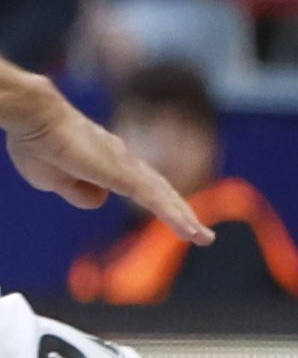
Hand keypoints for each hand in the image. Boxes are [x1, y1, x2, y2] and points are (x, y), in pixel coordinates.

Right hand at [1, 67, 209, 239]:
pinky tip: (188, 229)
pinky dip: (173, 214)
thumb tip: (99, 200)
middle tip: (201, 233)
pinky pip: (154, 198)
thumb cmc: (37, 145)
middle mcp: (124, 161)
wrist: (34, 119)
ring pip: (162, 195)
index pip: (141, 186)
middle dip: (180, 212)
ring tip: (203, 237)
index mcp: (108, 163)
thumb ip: (80, 192)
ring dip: (183, 217)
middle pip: (160, 190)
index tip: (172, 218)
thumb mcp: (55, 181)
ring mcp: (126, 165)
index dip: (159, 201)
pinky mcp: (124, 173)